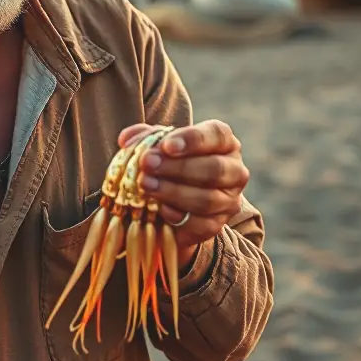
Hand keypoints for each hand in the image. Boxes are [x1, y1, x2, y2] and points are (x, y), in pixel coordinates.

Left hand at [117, 121, 248, 264]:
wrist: (176, 199)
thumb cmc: (170, 162)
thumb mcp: (159, 145)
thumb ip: (144, 138)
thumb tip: (126, 140)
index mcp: (223, 142)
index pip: (216, 135)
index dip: (192, 139)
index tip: (166, 145)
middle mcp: (234, 170)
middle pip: (214, 169)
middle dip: (178, 168)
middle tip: (148, 165)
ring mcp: (229, 200)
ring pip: (208, 199)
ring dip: (173, 192)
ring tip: (146, 185)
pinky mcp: (218, 225)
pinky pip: (202, 225)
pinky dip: (178, 217)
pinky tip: (159, 209)